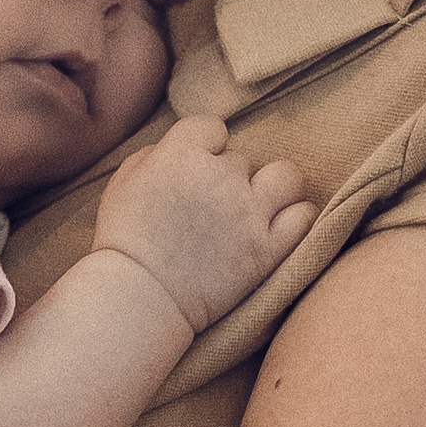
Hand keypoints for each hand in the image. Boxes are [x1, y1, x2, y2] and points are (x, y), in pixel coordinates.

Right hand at [91, 116, 313, 336]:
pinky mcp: (267, 249)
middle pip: (239, 160)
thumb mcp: (122, 183)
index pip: (211, 127)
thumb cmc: (123, 242)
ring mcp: (248, 213)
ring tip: (258, 206)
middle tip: (209, 209)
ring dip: (274, 187)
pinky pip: (303, 216)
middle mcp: (220, 177)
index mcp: (181, 155)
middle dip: (225, 180)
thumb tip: (179, 147)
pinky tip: (281, 225)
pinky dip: (296, 216)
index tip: (194, 171)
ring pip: (285, 176)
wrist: (138, 298)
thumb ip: (153, 155)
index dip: (204, 147)